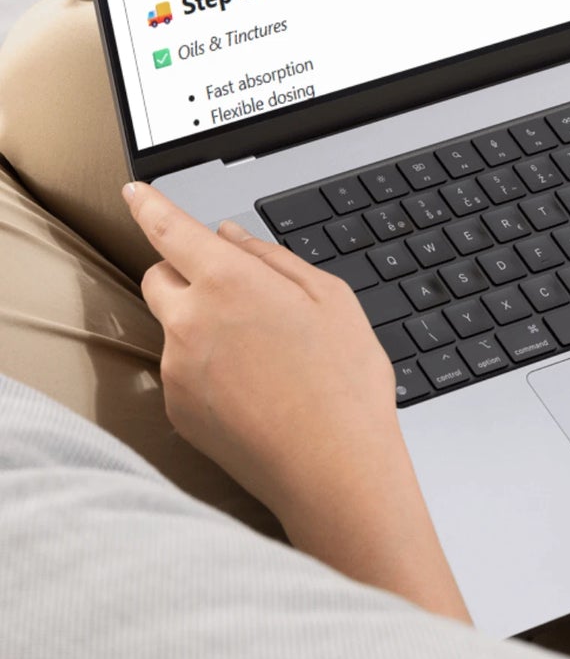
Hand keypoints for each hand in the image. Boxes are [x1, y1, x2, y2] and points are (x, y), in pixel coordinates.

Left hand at [127, 182, 396, 517]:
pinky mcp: (176, 409)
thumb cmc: (343, 381)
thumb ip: (273, 259)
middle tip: (237, 292)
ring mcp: (177, 369)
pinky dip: (206, 368)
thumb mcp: (331, 299)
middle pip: (159, 276)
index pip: (171, 230)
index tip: (137, 192)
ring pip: (173, 326)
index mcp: (231, 282)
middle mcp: (190, 321)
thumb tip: (232, 237)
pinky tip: (254, 388)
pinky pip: (180, 371)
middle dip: (186, 272)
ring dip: (202, 325)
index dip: (150, 206)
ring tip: (264, 355)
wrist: (333, 466)